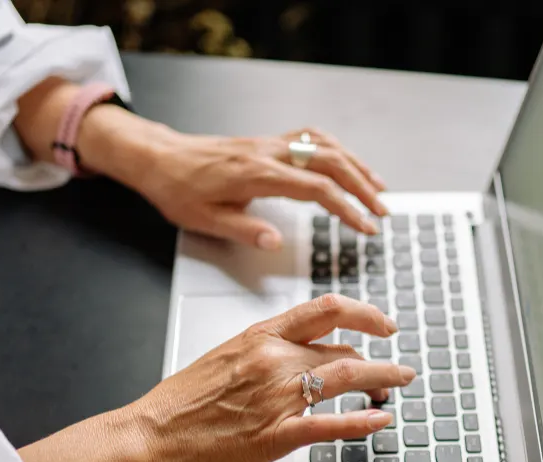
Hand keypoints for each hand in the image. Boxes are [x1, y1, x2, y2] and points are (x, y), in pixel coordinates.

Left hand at [82, 108, 387, 248]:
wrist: (159, 158)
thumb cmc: (178, 190)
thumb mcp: (206, 220)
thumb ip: (244, 230)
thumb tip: (276, 242)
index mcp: (257, 174)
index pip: (316, 190)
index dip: (347, 209)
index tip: (366, 227)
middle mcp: (268, 153)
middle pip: (331, 163)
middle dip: (363, 187)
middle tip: (383, 211)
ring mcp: (270, 144)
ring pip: (325, 146)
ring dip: (356, 165)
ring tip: (378, 187)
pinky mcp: (267, 142)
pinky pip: (311, 138)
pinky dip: (336, 150)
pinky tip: (347, 163)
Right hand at [132, 294, 414, 461]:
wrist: (156, 434)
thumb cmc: (183, 402)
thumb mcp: (226, 358)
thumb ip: (266, 351)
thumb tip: (301, 353)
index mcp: (261, 337)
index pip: (325, 311)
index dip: (363, 314)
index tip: (382, 324)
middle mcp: (274, 360)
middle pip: (343, 350)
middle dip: (377, 362)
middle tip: (395, 371)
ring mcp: (277, 397)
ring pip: (345, 378)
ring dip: (381, 379)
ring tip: (399, 384)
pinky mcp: (277, 434)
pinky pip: (330, 424)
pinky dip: (361, 421)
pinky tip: (380, 420)